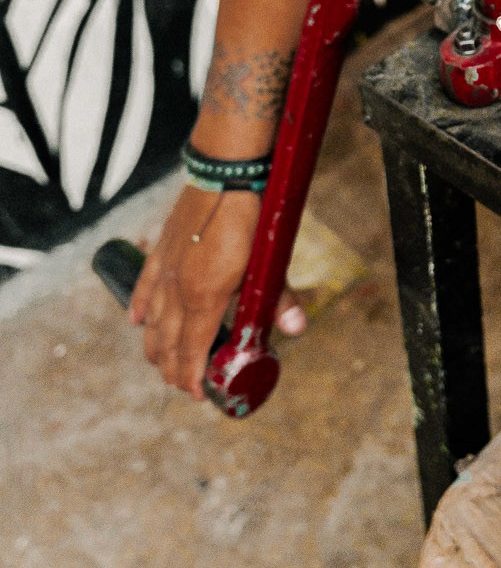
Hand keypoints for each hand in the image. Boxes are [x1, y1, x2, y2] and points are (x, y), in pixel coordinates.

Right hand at [129, 184, 304, 396]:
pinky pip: (143, 288)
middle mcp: (178, 289)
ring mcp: (165, 270)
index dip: (192, 377)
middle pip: (168, 343)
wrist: (226, 173)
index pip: (191, 350)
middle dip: (174, 369)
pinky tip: (137, 322)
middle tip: (184, 384)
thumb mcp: (269, 261)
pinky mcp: (160, 250)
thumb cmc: (252, 218)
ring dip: (156, 347)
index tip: (197, 394)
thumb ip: (278, 298)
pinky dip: (139, 308)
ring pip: (151, 321)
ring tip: (163, 364)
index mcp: (205, 297)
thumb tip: (296, 329)